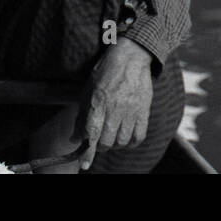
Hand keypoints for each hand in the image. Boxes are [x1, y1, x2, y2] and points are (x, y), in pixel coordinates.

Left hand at [74, 37, 152, 170]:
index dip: (88, 152)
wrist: (132, 56)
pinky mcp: (144, 111)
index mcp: (99, 101)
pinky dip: (131, 142)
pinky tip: (125, 137)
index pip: (92, 133)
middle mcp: (115, 108)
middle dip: (100, 145)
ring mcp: (131, 110)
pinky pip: (138, 136)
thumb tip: (76, 137)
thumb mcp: (88, 89)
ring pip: (122, 141)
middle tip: (98, 140)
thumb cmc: (106, 71)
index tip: (84, 164)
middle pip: (107, 141)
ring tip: (111, 137)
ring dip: (114, 144)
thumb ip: (82, 115)